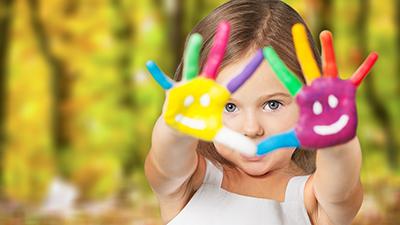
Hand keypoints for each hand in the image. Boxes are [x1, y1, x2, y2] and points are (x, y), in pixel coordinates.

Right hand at [146, 22, 263, 155]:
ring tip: (196, 38)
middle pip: (213, 63)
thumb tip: (255, 153)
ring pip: (191, 68)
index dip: (248, 70)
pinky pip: (164, 83)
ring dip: (192, 54)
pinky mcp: (173, 94)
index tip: (264, 53)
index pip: (236, 81)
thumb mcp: (219, 135)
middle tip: (228, 25)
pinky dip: (157, 74)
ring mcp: (188, 87)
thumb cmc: (200, 127)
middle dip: (220, 46)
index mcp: (216, 93)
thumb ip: (236, 141)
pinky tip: (150, 64)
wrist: (180, 130)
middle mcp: (203, 85)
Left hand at [257, 23, 377, 154]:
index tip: (265, 52)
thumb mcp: (293, 138)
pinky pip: (357, 78)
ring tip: (324, 33)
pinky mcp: (346, 92)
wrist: (332, 141)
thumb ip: (273, 142)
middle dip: (301, 48)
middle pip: (307, 65)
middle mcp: (315, 89)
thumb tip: (253, 152)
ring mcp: (331, 89)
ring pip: (328, 66)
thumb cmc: (312, 137)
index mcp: (302, 97)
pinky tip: (374, 56)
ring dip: (328, 50)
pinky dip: (365, 68)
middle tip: (295, 29)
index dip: (277, 66)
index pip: (287, 79)